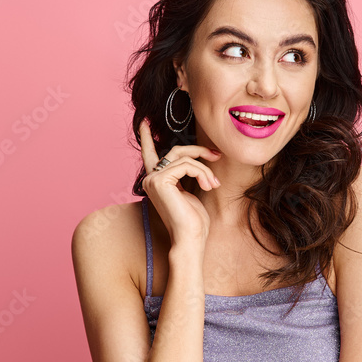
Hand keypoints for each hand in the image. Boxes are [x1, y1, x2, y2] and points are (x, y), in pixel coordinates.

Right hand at [137, 118, 220, 245]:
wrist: (190, 239)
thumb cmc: (194, 222)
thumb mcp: (191, 191)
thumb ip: (187, 173)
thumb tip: (196, 158)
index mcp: (156, 182)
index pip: (150, 155)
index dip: (146, 138)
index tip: (144, 123)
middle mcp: (150, 179)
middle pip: (176, 151)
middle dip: (199, 151)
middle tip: (216, 155)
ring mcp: (153, 179)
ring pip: (184, 158)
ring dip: (204, 168)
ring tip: (214, 184)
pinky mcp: (160, 180)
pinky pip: (187, 165)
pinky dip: (202, 173)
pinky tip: (208, 186)